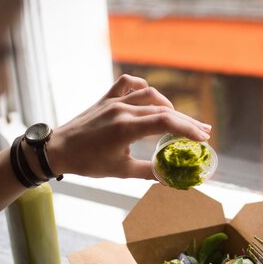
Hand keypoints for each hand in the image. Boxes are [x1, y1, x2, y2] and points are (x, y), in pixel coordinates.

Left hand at [46, 74, 211, 178]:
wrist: (58, 149)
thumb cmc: (87, 162)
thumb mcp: (121, 171)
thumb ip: (149, 172)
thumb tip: (173, 179)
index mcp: (126, 128)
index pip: (166, 122)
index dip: (188, 129)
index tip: (203, 138)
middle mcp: (122, 110)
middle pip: (164, 110)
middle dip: (186, 121)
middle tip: (203, 132)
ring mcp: (113, 101)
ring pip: (150, 94)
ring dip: (169, 106)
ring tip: (180, 120)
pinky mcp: (106, 98)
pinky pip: (129, 84)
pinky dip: (143, 88)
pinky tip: (151, 99)